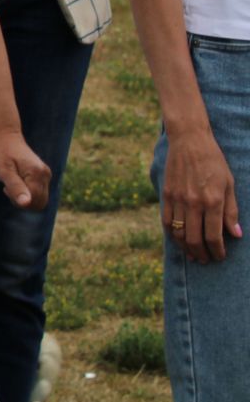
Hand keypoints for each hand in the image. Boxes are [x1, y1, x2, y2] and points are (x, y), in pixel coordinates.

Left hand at [0, 130, 50, 209]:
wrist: (5, 138)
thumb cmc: (0, 153)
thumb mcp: (3, 171)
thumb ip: (15, 187)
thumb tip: (26, 203)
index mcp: (37, 173)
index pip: (33, 201)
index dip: (17, 200)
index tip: (6, 188)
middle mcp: (46, 174)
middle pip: (39, 203)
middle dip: (23, 201)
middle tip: (8, 187)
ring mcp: (46, 175)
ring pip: (40, 200)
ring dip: (25, 198)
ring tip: (12, 184)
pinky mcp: (44, 176)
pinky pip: (39, 194)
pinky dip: (27, 194)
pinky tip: (17, 183)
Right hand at [161, 128, 240, 263]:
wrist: (189, 141)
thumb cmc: (213, 161)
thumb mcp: (229, 184)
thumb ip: (231, 211)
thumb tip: (236, 235)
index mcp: (213, 200)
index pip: (214, 236)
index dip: (218, 250)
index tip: (220, 256)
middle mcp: (194, 202)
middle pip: (194, 239)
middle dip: (202, 254)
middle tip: (207, 260)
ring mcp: (178, 199)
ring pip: (179, 233)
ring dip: (186, 248)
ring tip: (193, 254)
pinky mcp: (166, 194)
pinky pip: (167, 221)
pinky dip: (172, 234)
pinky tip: (179, 239)